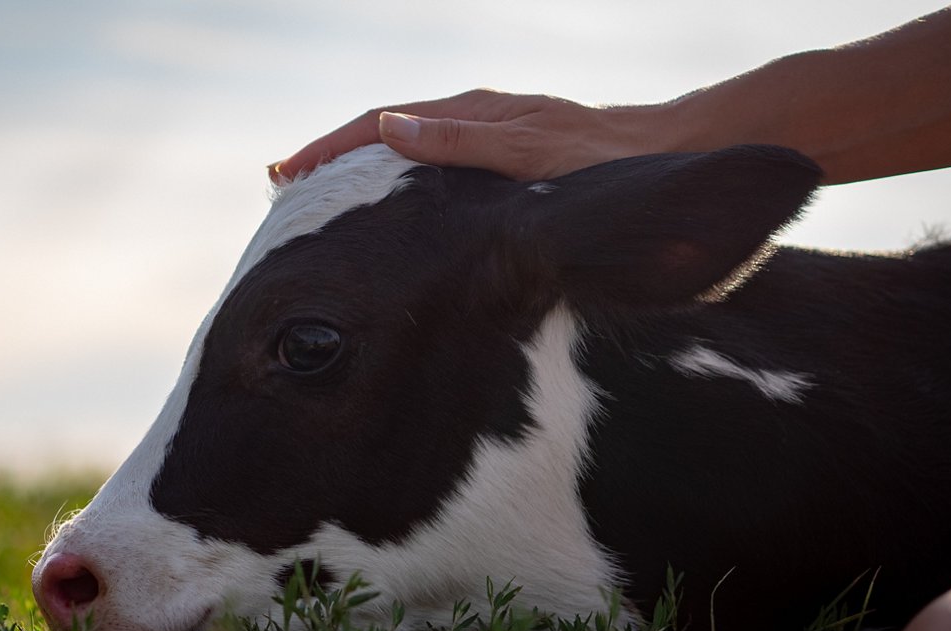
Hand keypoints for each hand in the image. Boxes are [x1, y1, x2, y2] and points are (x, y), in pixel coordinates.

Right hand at [270, 89, 661, 182]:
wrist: (669, 153)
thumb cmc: (607, 160)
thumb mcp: (530, 153)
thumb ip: (461, 142)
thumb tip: (388, 128)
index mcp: (472, 113)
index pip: (378, 124)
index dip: (327, 149)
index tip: (283, 173)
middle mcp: (474, 117)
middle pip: (382, 129)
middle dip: (329, 154)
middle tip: (280, 184)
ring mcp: (487, 132)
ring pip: (404, 144)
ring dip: (357, 165)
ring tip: (316, 192)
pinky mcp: (502, 152)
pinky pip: (431, 158)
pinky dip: (394, 174)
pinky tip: (386, 197)